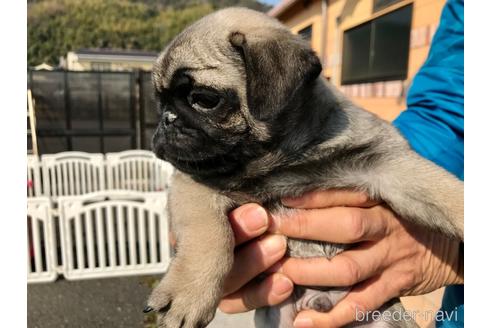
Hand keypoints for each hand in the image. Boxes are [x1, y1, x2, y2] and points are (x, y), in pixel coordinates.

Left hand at [220, 190, 462, 327]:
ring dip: (310, 272)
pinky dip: (332, 317)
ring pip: (348, 268)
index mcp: (381, 202)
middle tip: (269, 232)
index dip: (313, 197)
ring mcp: (390, 260)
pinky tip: (303, 321)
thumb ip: (351, 197)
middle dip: (304, 228)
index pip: (346, 194)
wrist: (451, 246)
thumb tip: (300, 195)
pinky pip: (361, 304)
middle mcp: (386, 228)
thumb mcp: (385, 199)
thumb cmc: (403, 218)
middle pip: (346, 226)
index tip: (280, 199)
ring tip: (278, 274)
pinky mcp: (394, 286)